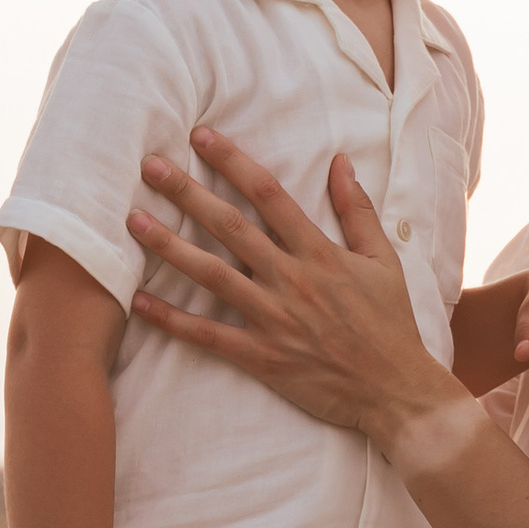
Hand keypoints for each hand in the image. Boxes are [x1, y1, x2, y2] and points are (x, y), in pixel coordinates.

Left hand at [128, 131, 471, 452]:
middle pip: (230, 227)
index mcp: (319, 252)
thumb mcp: (384, 261)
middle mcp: (292, 279)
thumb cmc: (390, 324)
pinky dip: (172, 320)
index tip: (200, 136)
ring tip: (134, 222)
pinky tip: (139, 302)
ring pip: (212, 275)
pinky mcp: (262, 357)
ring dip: (169, 247)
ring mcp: (274, 319)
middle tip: (149, 167)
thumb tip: (340, 162)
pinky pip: (208, 336)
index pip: (268, 195)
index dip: (232, 161)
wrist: (395, 391)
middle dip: (187, 193)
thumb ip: (357, 211)